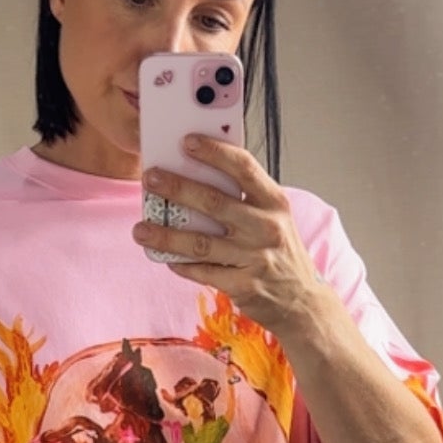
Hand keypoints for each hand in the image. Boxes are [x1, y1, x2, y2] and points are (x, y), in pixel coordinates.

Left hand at [133, 137, 324, 337]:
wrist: (302, 301)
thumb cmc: (280, 253)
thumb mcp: (275, 217)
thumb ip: (246, 198)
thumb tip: (199, 176)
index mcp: (274, 202)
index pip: (243, 167)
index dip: (214, 152)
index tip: (186, 141)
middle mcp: (266, 227)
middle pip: (214, 202)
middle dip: (177, 188)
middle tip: (151, 179)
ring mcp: (254, 258)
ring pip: (201, 243)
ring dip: (166, 236)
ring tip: (141, 230)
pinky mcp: (243, 285)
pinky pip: (204, 272)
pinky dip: (182, 265)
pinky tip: (166, 259)